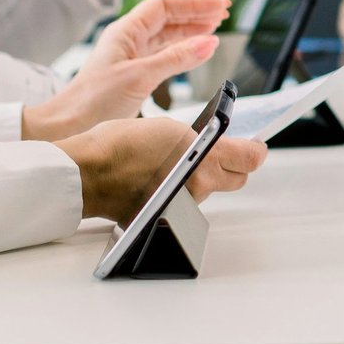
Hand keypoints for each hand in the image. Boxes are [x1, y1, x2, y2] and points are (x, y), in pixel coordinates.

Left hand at [21, 0, 229, 140]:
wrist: (68, 127)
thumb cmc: (94, 101)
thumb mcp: (140, 77)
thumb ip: (177, 58)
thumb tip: (210, 42)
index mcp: (126, 30)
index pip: (165, 5)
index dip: (194, 3)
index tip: (220, 5)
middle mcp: (129, 38)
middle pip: (168, 17)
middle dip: (196, 14)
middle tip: (224, 15)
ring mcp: (131, 55)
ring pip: (167, 35)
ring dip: (191, 31)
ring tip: (215, 30)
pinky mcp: (134, 73)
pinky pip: (164, 54)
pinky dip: (183, 50)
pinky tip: (196, 52)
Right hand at [54, 116, 267, 223]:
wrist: (87, 172)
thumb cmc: (120, 144)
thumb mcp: (169, 127)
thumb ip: (201, 136)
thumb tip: (218, 139)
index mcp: (204, 158)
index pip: (251, 159)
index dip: (256, 150)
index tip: (255, 145)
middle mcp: (199, 185)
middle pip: (238, 179)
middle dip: (235, 165)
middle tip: (224, 150)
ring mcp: (184, 204)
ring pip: (209, 190)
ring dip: (203, 178)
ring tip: (179, 161)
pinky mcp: (168, 216)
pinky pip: (186, 202)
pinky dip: (181, 191)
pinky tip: (163, 177)